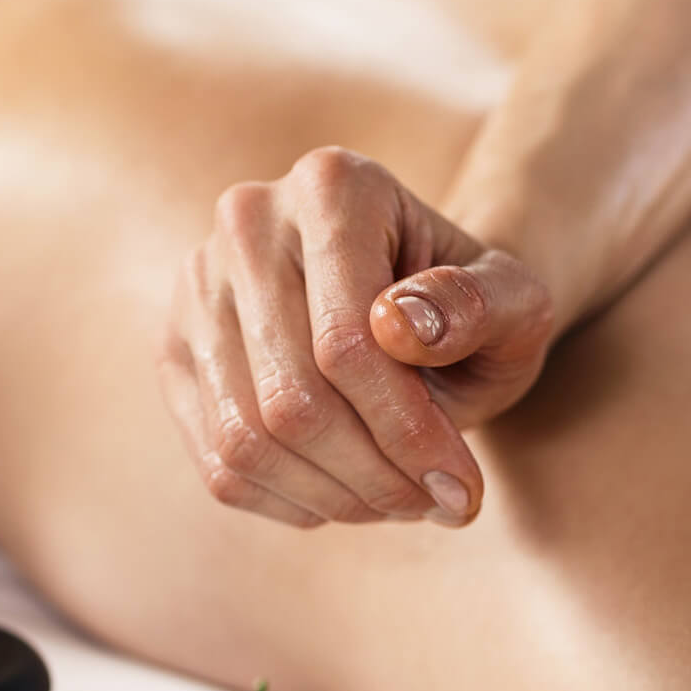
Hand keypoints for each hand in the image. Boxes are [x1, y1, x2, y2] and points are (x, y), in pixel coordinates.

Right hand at [159, 147, 554, 528]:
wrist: (419, 304)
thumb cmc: (474, 306)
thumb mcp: (515, 302)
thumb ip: (480, 306)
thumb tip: (402, 325)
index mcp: (332, 186)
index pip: (347, 342)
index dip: (407, 432)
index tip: (464, 486)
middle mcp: (247, 220)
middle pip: (290, 399)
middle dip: (375, 475)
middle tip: (437, 504)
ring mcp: (197, 286)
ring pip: (246, 438)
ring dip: (334, 496)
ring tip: (398, 500)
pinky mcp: (175, 349)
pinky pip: (217, 462)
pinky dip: (291, 500)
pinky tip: (349, 492)